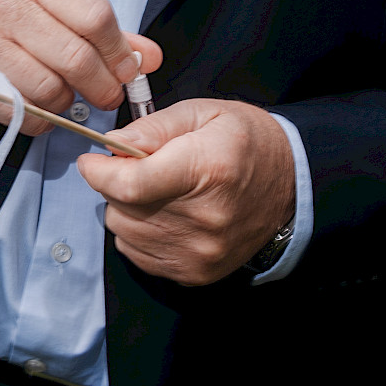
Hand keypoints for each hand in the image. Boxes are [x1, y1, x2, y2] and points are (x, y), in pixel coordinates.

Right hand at [0, 0, 160, 128]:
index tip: (126, 70)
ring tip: (61, 96)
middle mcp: (1, 6)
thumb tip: (147, 56)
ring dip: (66, 104)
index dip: (119, 51)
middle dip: (101, 87)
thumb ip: (97, 28)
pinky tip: (35, 107)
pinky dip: (39, 121)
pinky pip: (21, 113)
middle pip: (75, 58)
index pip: (93, 16)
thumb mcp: (42, 3)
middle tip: (104, 95)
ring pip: (49, 90)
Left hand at [77, 98, 296, 285]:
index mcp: (205, 170)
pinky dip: (139, 233)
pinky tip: (164, 215)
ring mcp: (202, 251)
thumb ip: (151, 127)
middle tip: (138, 169)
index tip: (92, 161)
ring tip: (156, 191)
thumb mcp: (202, 113)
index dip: (98, 172)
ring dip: (127, 209)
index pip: (128, 184)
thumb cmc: (245, 142)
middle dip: (115, 184)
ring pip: (124, 231)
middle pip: (121, 207)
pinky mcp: (198, 272)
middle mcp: (204, 219)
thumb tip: (111, 145)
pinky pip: (138, 254)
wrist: (293, 185)